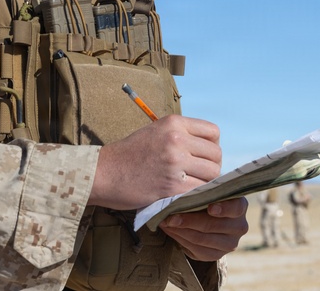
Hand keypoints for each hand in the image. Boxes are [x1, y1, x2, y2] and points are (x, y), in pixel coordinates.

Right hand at [90, 115, 222, 210]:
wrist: (104, 172)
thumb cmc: (129, 153)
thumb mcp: (155, 131)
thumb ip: (181, 135)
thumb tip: (208, 147)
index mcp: (174, 123)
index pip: (213, 132)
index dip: (212, 146)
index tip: (202, 155)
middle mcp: (177, 139)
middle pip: (216, 154)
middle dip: (211, 166)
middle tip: (199, 174)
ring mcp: (175, 163)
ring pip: (212, 174)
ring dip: (206, 182)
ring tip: (192, 185)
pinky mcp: (172, 186)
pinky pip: (200, 191)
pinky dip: (197, 196)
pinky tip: (186, 195)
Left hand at [160, 197, 248, 260]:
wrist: (209, 218)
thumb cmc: (207, 199)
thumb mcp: (209, 192)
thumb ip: (202, 191)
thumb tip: (183, 190)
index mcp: (240, 206)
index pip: (235, 207)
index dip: (223, 208)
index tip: (210, 208)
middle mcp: (239, 227)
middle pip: (212, 225)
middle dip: (188, 220)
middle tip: (170, 215)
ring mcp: (229, 244)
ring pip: (201, 239)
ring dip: (180, 230)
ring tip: (166, 222)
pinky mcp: (216, 255)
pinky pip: (196, 250)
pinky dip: (180, 239)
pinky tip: (171, 231)